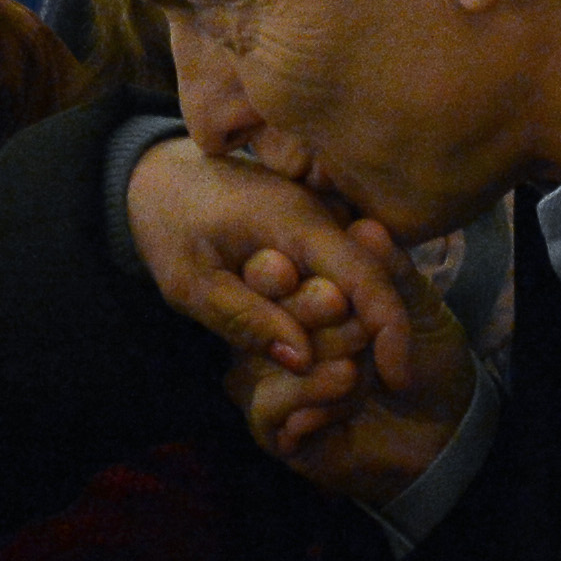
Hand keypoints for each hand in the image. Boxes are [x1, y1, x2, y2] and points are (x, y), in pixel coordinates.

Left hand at [124, 138, 417, 383]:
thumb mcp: (191, 281)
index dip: (391, 332)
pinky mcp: (318, 233)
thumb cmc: (169, 226)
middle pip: (370, 290)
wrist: (162, 178)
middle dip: (353, 341)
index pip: (367, 277)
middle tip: (306, 373)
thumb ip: (244, 319)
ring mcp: (326, 221)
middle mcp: (325, 216)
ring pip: (359, 290)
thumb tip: (304, 361)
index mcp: (296, 222)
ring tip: (295, 362)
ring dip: (339, 334)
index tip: (398, 382)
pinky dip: (328, 318)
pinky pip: (341, 280)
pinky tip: (295, 340)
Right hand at [224, 221, 475, 504]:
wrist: (441, 431)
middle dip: (317, 313)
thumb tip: (365, 225)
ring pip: (265, 355)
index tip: (323, 276)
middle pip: (260, 308)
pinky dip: (317, 397)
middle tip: (359, 331)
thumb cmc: (424, 361)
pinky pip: (269, 403)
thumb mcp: (413, 307)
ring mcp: (262, 379)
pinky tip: (349, 399)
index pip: (267, 268)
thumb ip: (389, 269)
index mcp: (295, 296)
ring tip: (359, 372)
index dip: (285, 269)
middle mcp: (269, 334)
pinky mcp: (268, 427)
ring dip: (324, 360)